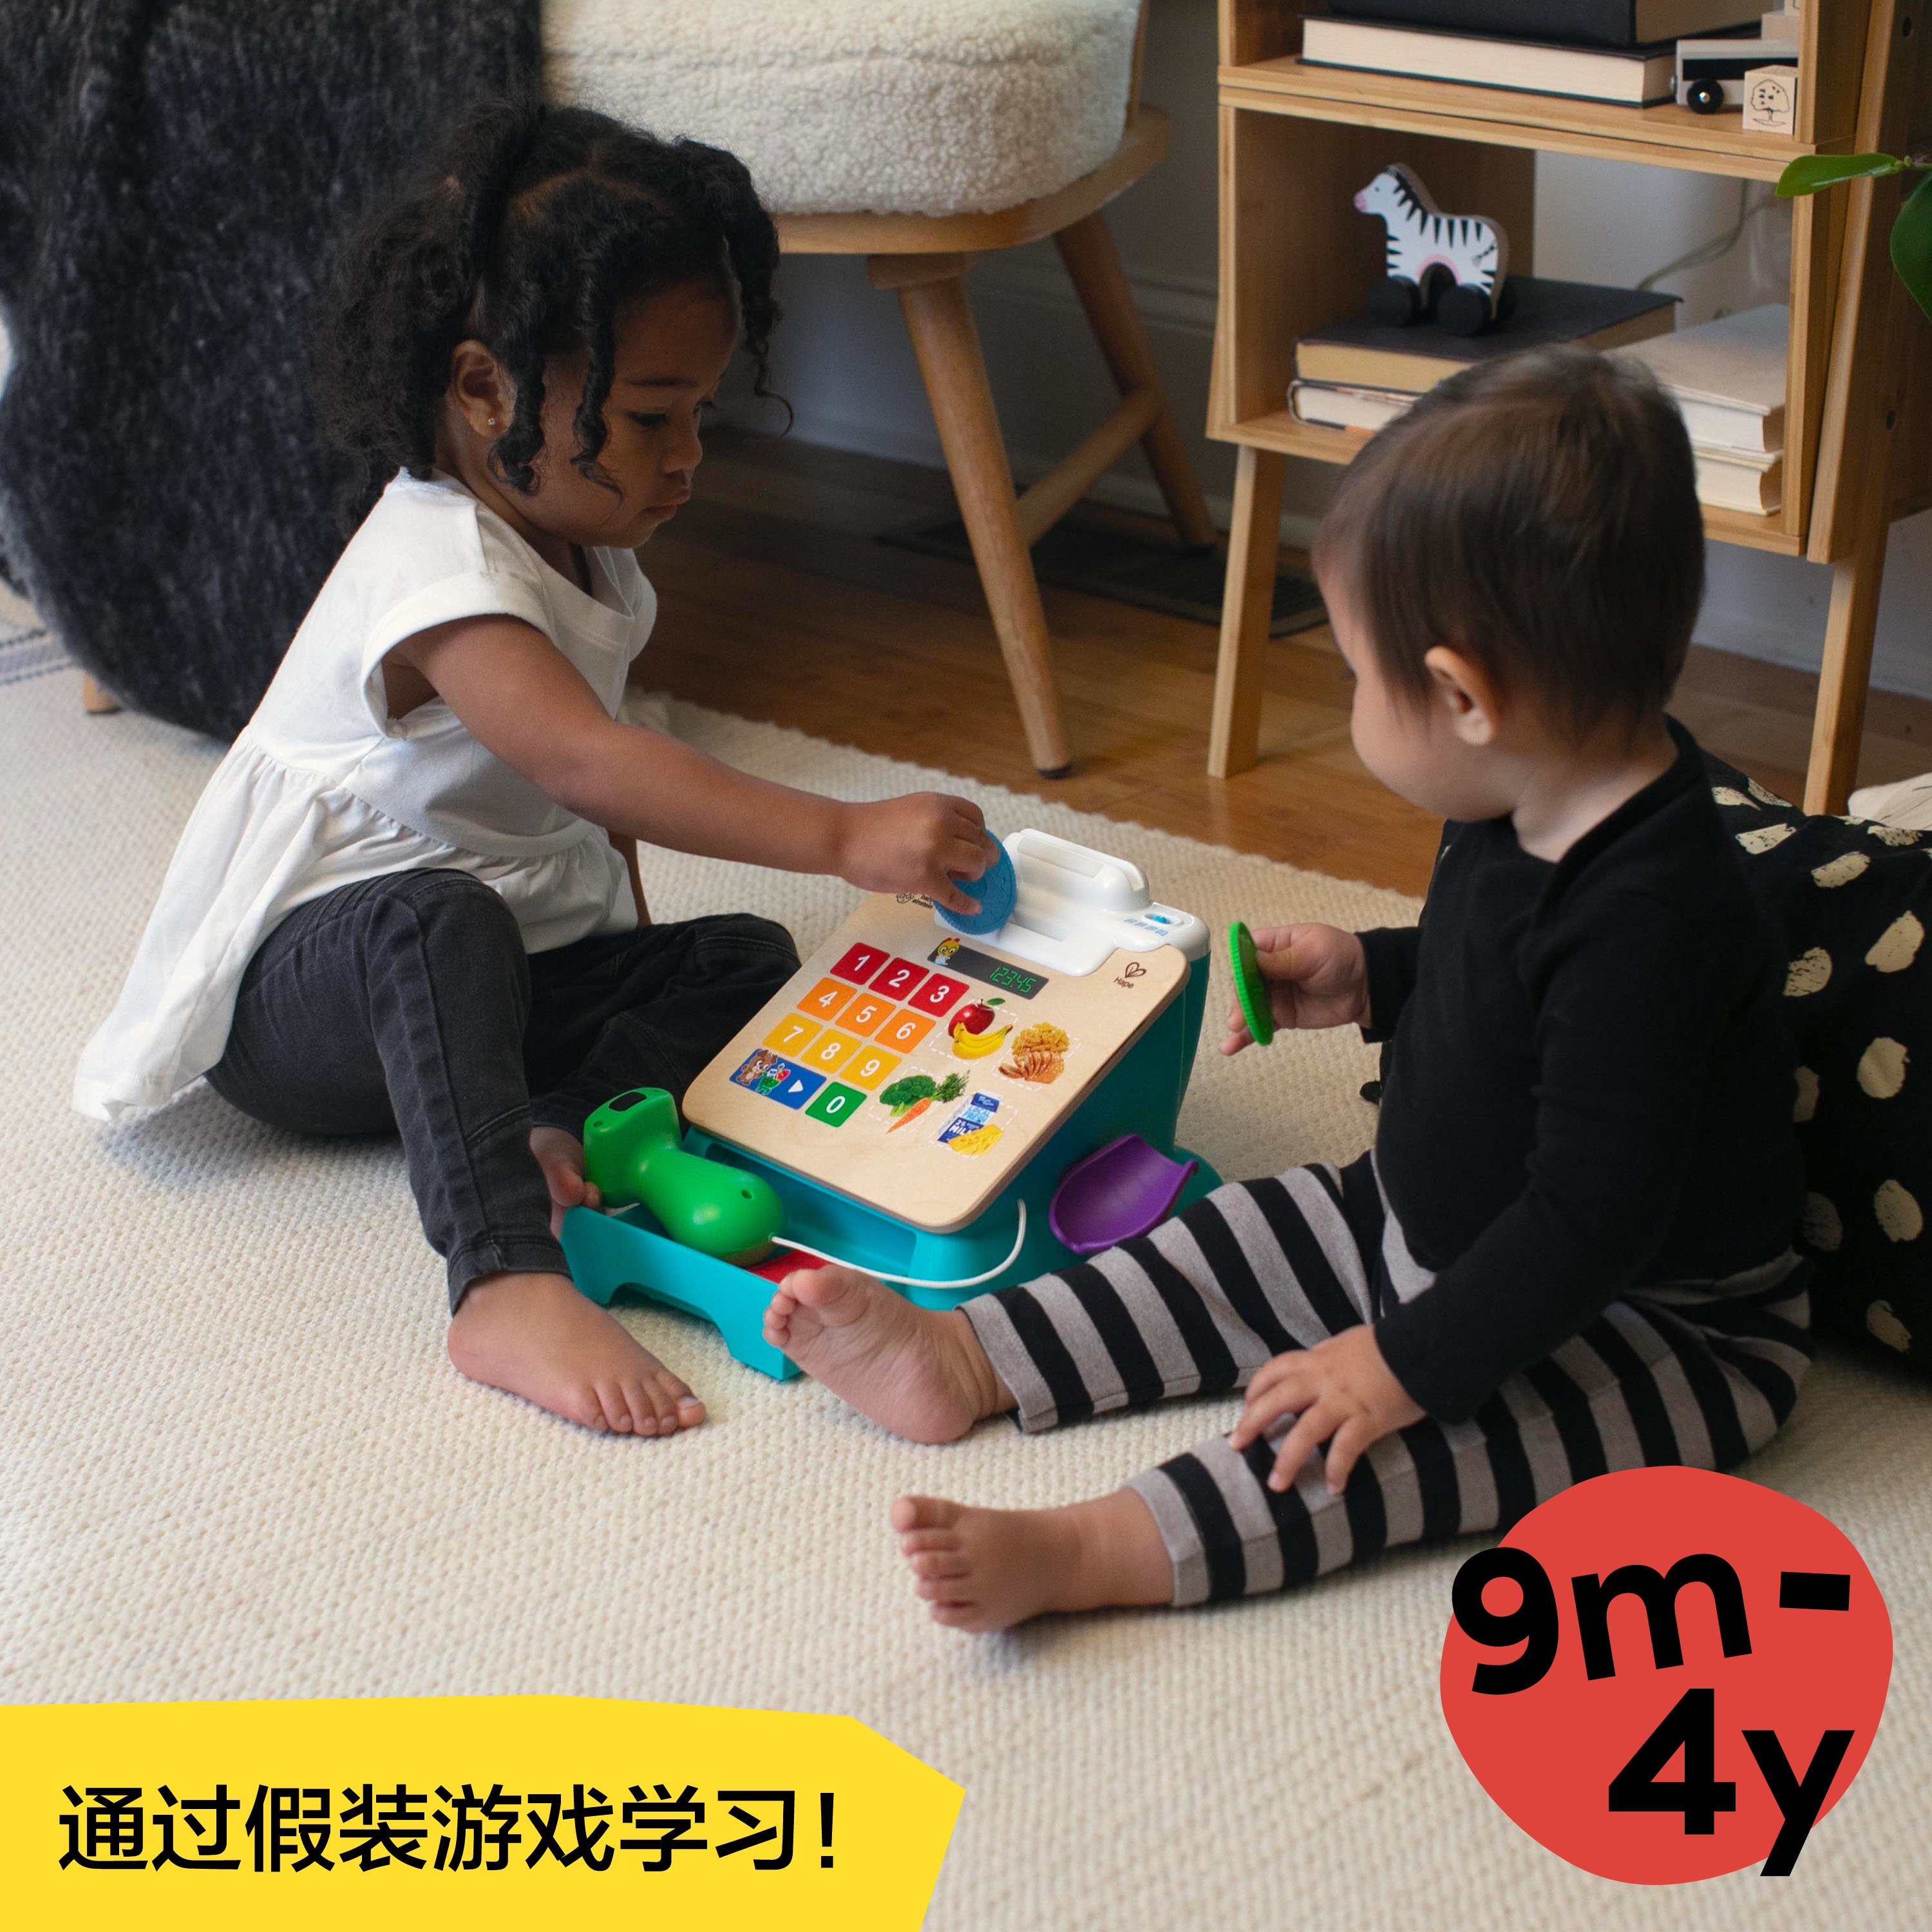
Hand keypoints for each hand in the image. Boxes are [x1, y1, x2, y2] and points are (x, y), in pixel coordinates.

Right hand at [837, 794, 996, 915]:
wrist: (841, 837)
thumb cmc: (869, 827)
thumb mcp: (912, 809)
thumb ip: (937, 821)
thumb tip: (958, 844)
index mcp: (938, 804)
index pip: (977, 817)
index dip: (978, 834)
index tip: (973, 844)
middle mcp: (942, 823)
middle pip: (981, 842)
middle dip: (979, 857)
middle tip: (969, 867)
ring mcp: (935, 850)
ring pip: (977, 864)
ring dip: (973, 875)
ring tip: (958, 879)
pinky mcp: (925, 877)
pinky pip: (956, 895)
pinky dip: (966, 903)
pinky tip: (971, 906)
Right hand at [1220, 922, 1368, 1053]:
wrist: (1366, 988)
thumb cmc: (1342, 958)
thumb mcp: (1314, 951)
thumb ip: (1283, 959)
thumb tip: (1252, 960)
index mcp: (1275, 945)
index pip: (1246, 952)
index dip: (1239, 964)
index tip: (1239, 978)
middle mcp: (1268, 969)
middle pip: (1243, 982)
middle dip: (1239, 997)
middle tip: (1240, 1012)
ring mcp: (1273, 994)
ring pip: (1248, 1005)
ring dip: (1239, 1018)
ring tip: (1235, 1030)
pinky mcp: (1281, 1015)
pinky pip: (1259, 1024)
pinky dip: (1245, 1036)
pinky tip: (1231, 1046)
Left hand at [1228, 1326, 1422, 1494]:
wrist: (1423, 1345)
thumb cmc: (1391, 1345)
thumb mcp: (1350, 1344)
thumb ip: (1329, 1359)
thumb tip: (1317, 1367)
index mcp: (1318, 1358)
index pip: (1276, 1369)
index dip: (1257, 1388)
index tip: (1246, 1406)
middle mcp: (1324, 1378)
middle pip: (1277, 1400)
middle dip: (1253, 1423)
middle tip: (1236, 1444)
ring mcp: (1344, 1400)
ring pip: (1305, 1431)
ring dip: (1287, 1459)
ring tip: (1276, 1483)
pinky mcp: (1368, 1418)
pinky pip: (1346, 1448)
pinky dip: (1337, 1469)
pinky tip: (1334, 1487)